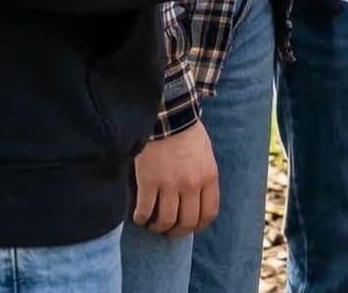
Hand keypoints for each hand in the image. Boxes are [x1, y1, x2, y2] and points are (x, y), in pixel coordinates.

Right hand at [131, 121, 219, 236]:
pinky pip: (145, 210)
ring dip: (158, 228)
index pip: (209, 213)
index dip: (198, 225)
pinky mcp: (149, 182)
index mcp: (208, 177)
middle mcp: (191, 184)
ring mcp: (170, 185)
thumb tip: (199, 200)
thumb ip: (204, 178)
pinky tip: (139, 217)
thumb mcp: (206, 155)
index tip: (189, 227)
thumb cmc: (187, 133)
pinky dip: (141, 218)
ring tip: (152, 225)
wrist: (167, 116)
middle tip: (168, 231)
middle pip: (187, 222)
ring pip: (166, 221)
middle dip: (177, 232)